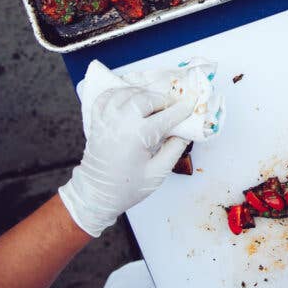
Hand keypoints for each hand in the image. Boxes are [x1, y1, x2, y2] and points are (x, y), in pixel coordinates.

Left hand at [59, 86, 193, 236]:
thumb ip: (174, 149)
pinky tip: (129, 98)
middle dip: (163, 100)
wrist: (94, 195)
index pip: (166, 116)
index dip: (182, 109)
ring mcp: (105, 119)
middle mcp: (120, 122)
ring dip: (143, 94)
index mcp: (137, 135)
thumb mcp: (158, 173)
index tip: (192, 103)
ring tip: (153, 103)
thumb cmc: (127, 188)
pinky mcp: (96, 121)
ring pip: (127, 93)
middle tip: (173, 107)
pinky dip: (119, 93)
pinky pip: (106, 97)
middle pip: (146, 98)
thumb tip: (185, 132)